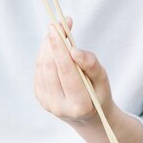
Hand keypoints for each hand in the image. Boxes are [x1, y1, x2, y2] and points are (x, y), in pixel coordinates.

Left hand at [34, 18, 142, 142]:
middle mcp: (59, 106)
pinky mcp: (40, 98)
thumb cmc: (98, 94)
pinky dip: (45, 55)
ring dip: (47, 47)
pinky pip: (39, 71)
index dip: (59, 47)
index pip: (65, 70)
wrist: (89, 118)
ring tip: (57, 34)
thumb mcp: (102, 79)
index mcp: (79, 104)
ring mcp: (47, 103)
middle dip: (52, 43)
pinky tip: (53, 48)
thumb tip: (73, 50)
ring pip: (41, 67)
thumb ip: (90, 64)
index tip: (57, 27)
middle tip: (57, 25)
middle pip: (50, 67)